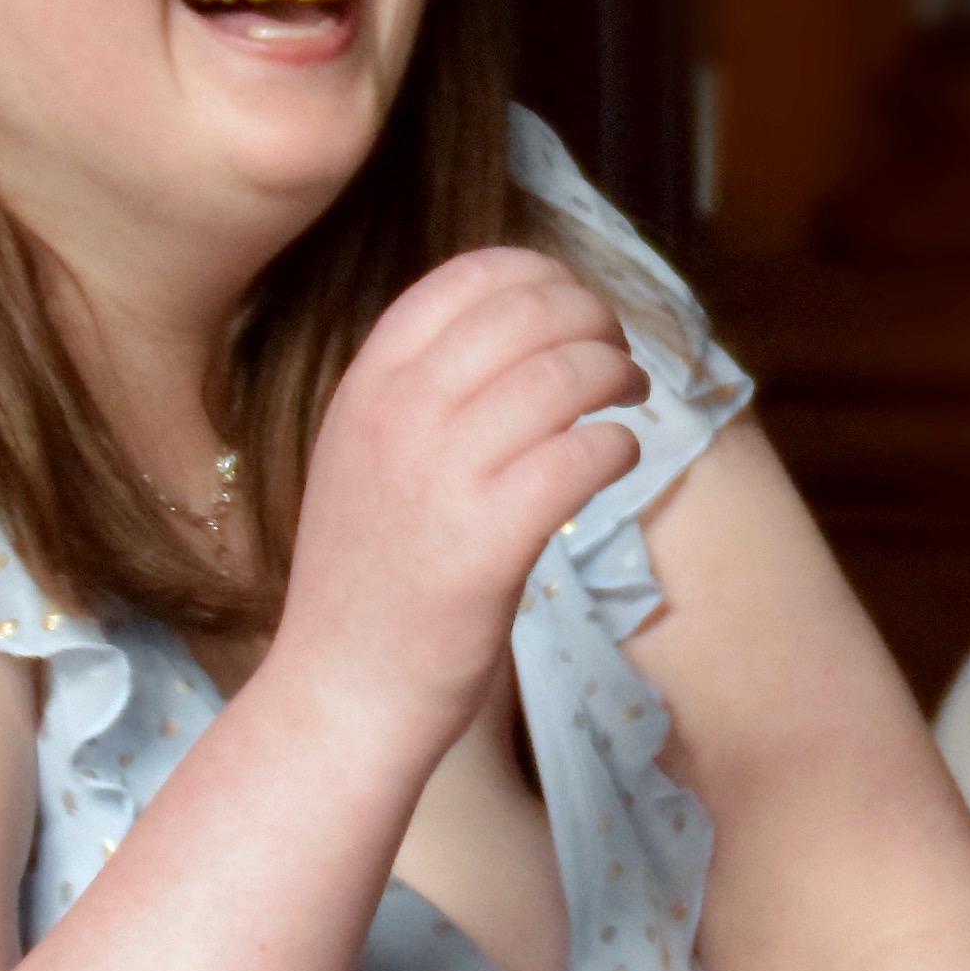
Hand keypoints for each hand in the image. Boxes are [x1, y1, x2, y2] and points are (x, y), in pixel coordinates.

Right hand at [265, 249, 645, 756]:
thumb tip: (513, 324)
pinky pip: (584, 453)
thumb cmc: (369, 578)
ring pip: (565, 374)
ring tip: (629, 400)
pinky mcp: (489, 541)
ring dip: (618, 376)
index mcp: (367, 385)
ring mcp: (441, 475)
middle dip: (594, 321)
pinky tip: (615, 463)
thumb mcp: (362, 455)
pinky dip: (619, 447)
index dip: (543, 277)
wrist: (340, 692)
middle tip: (617, 356)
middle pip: (528, 312)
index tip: (574, 310)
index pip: (468, 278)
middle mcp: (397, 415)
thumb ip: (419, 388)